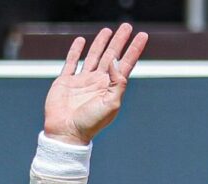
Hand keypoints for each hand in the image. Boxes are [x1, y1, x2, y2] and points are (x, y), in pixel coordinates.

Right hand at [42, 24, 148, 145]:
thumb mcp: (111, 104)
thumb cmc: (91, 123)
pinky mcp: (66, 81)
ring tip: (107, 30)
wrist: (67, 133)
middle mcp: (98, 82)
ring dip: (100, 43)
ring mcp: (82, 81)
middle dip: (119, 41)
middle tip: (126, 26)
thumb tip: (115, 61)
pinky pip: (72, 62)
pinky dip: (75, 51)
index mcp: (110, 87)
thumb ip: (117, 82)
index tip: (142, 36)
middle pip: (111, 56)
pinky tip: (81, 41)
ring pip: (93, 56)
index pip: (125, 64)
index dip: (134, 49)